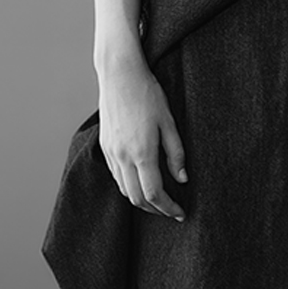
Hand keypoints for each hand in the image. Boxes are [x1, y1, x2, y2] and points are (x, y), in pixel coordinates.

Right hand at [97, 56, 187, 220]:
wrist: (119, 75)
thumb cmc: (148, 94)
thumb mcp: (168, 122)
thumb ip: (176, 153)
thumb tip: (182, 179)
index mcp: (141, 152)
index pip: (154, 194)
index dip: (168, 208)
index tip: (180, 213)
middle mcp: (122, 157)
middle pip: (137, 198)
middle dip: (156, 210)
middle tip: (172, 210)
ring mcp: (111, 152)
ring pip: (124, 190)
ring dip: (142, 200)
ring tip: (160, 199)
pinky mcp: (104, 146)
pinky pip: (116, 176)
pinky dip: (130, 186)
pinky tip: (142, 180)